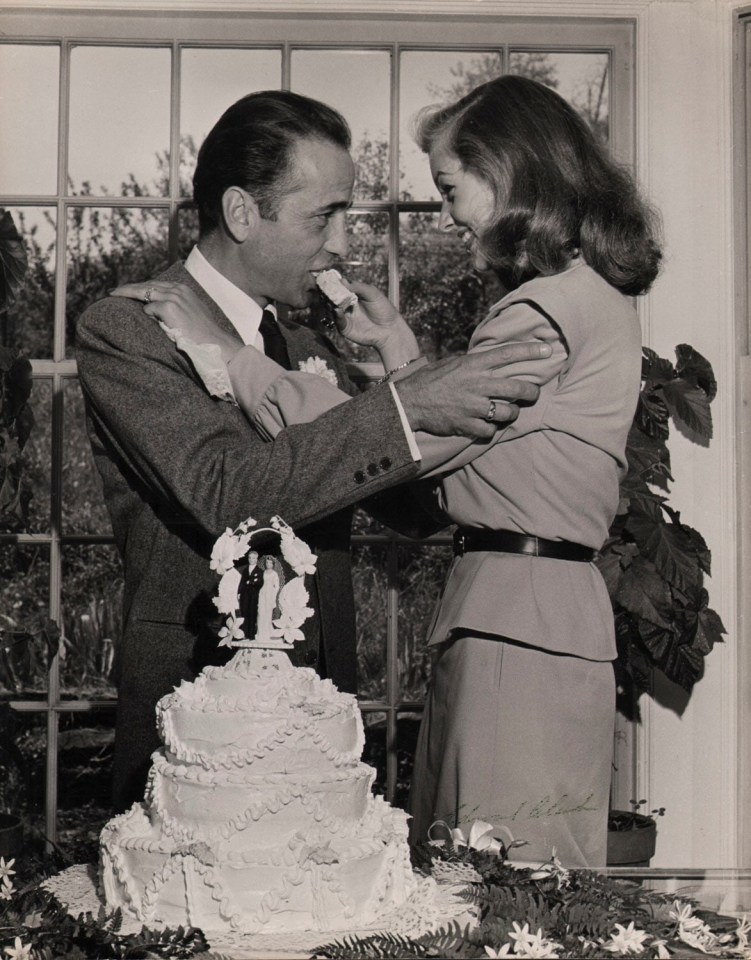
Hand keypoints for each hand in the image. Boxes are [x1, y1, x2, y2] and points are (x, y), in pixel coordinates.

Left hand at [110, 280, 238, 364]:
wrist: (216, 343)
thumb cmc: (204, 335)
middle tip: (113, 291)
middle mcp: (178, 290)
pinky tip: (145, 321)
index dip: (141, 286)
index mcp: (184, 290)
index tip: (128, 289)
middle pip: (147, 285)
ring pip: (144, 292)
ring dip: (128, 293)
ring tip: (114, 295)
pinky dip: (147, 315)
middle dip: (129, 287)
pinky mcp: (170, 308)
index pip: (157, 284)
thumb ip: (177, 308)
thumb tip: (157, 310)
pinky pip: (149, 309)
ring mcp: (174, 297)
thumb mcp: (191, 314)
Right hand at [335, 280, 419, 367]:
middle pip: (334, 297)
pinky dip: (337, 315)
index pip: (341, 287)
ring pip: (333, 308)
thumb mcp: (373, 294)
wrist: (389, 330)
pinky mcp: (346, 328)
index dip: (335, 283)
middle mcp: (348, 305)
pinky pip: (338, 321)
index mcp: (354, 295)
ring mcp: (346, 316)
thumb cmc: (384, 310)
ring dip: (330, 303)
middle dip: (330, 292)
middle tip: (325, 287)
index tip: (328, 277)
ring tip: (330, 298)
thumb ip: (359, 287)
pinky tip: (337, 310)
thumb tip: (343, 281)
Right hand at [394, 342, 552, 438]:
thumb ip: (474, 363)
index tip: (548, 350)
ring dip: (513, 413)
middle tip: (533, 393)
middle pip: (518, 388)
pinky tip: (487, 424)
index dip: (531, 351)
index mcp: (473, 365)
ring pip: (510, 412)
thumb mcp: (452, 363)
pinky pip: (491, 430)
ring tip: (508, 411)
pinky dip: (492, 428)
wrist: (409, 403)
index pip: (508, 354)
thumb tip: (492, 359)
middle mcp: (477, 384)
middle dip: (532, 392)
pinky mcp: (468, 425)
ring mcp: (474, 406)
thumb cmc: (430, 380)